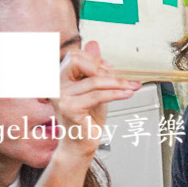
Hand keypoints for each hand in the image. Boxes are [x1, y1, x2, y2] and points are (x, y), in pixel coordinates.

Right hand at [51, 43, 139, 160]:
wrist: (81, 143)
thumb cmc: (87, 117)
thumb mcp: (94, 88)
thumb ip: (94, 67)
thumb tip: (93, 43)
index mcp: (59, 77)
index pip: (75, 55)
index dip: (95, 60)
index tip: (111, 69)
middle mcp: (55, 84)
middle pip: (77, 60)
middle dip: (102, 68)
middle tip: (120, 79)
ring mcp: (60, 96)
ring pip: (94, 80)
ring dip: (118, 83)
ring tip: (132, 87)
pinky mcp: (69, 108)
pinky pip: (97, 95)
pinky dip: (116, 93)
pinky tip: (128, 93)